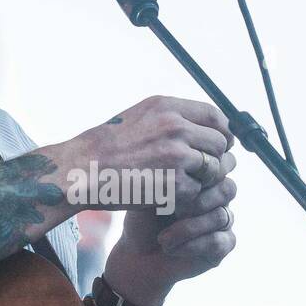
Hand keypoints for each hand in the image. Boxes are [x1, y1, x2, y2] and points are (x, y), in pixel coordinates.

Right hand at [71, 96, 234, 215]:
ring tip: (179, 182)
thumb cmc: (108, 147)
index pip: (215, 116)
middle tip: (197, 170)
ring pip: (213, 169)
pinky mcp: (175, 184)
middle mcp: (175, 127)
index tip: (217, 144)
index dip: (221, 132)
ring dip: (201, 179)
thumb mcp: (141, 116)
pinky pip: (197, 192)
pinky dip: (186, 197)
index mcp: (167, 107)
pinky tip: (168, 195)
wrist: (83, 171)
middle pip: (219, 144)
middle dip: (212, 158)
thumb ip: (174, 117)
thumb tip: (207, 124)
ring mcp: (177, 156)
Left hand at [101, 164, 237, 305]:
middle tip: (170, 210)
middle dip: (197, 200)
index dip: (204, 173)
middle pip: (228, 188)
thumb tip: (182, 169)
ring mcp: (223, 221)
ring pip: (221, 216)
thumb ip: (170, 175)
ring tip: (163, 238)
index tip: (174, 188)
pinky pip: (218, 241)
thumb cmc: (142, 221)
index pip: (223, 163)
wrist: (138, 255)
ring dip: (188, 228)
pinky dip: (192, 245)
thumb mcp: (150, 193)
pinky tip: (171, 248)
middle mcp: (218, 197)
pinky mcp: (223, 246)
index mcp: (205, 178)